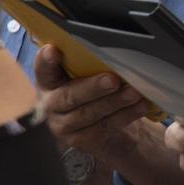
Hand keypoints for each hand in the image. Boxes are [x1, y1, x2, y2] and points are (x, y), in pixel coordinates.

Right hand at [34, 44, 151, 159]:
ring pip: (89, 114)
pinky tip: (140, 106)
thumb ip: (89, 63)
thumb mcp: (87, 76)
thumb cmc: (95, 92)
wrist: (103, 128)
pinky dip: (126, 115)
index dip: (46, 61)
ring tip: (134, 92)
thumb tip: (111, 44)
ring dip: (114, 102)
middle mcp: (51, 104)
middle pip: (69, 96)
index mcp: (49, 82)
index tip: (53, 50)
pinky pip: (105, 127)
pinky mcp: (80, 140)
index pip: (43, 69)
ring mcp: (64, 125)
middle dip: (93, 87)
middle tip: (113, 80)